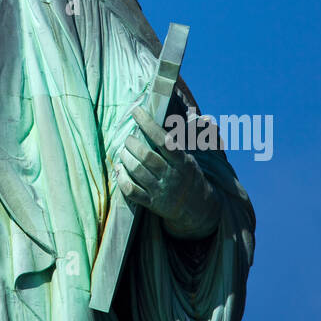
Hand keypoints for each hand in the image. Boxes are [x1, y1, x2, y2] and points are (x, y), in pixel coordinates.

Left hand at [116, 106, 220, 239]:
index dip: (148, 124)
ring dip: (125, 158)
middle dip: (132, 143)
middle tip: (128, 138)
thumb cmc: (190, 176)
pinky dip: (122, 179)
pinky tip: (118, 169)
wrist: (198, 209)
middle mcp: (171, 176)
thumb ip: (187, 139)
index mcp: (182, 162)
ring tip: (122, 150)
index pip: (163, 140)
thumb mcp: (191, 158)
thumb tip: (202, 116)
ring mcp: (161, 191)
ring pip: (137, 171)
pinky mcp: (151, 203)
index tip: (136, 111)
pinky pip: (131, 191)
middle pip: (146, 156)